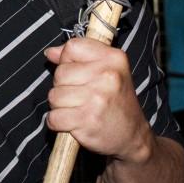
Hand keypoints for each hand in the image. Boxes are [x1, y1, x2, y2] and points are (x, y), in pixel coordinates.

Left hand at [43, 38, 153, 163]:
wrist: (132, 135)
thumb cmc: (116, 100)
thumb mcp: (107, 71)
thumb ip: (78, 58)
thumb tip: (51, 52)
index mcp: (113, 58)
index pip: (72, 47)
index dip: (67, 60)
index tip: (77, 72)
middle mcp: (107, 76)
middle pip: (60, 73)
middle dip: (63, 86)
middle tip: (80, 96)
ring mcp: (97, 99)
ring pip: (54, 96)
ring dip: (60, 106)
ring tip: (78, 109)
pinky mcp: (87, 121)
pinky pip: (54, 117)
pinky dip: (57, 122)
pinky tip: (72, 122)